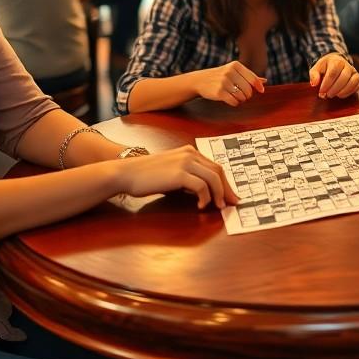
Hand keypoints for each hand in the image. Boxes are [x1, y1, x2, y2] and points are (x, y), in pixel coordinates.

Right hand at [110, 145, 240, 208]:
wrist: (127, 173)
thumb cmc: (147, 176)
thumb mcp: (172, 173)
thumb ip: (188, 178)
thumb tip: (204, 192)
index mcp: (189, 151)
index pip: (215, 166)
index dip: (225, 182)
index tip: (230, 195)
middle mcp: (190, 153)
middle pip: (218, 171)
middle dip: (227, 188)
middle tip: (231, 203)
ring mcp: (185, 162)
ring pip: (213, 178)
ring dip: (219, 194)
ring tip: (218, 207)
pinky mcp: (179, 173)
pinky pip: (201, 186)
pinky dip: (205, 198)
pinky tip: (200, 206)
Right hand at [194, 61, 265, 105]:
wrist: (199, 80)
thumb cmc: (220, 76)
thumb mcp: (233, 72)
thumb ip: (248, 76)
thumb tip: (264, 81)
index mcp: (235, 65)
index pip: (252, 78)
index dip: (258, 86)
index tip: (261, 91)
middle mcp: (230, 72)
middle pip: (248, 89)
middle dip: (247, 95)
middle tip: (242, 94)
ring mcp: (224, 82)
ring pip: (242, 96)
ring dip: (240, 99)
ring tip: (234, 96)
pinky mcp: (219, 92)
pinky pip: (234, 101)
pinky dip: (234, 103)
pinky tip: (230, 99)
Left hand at [309, 53, 358, 98]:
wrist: (336, 62)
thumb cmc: (325, 66)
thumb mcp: (317, 68)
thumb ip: (314, 75)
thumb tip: (314, 83)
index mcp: (337, 61)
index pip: (332, 73)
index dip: (326, 84)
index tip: (321, 92)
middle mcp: (347, 65)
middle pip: (343, 78)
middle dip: (334, 89)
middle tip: (326, 95)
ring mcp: (354, 72)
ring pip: (352, 82)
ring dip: (342, 91)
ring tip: (333, 95)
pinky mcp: (358, 78)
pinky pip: (356, 86)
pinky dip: (348, 93)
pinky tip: (340, 95)